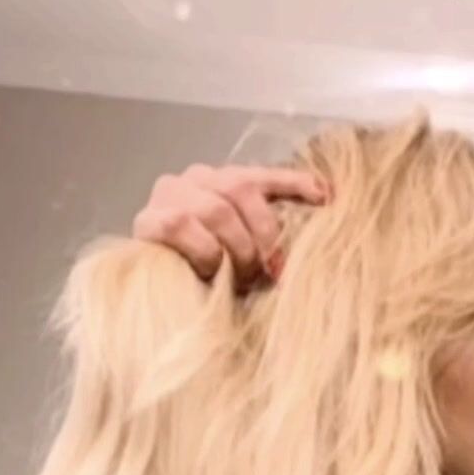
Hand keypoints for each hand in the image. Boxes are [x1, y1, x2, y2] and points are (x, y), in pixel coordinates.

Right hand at [131, 162, 328, 285]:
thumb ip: (267, 241)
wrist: (157, 299)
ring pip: (216, 209)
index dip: (294, 183)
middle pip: (240, 189)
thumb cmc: (208, 278)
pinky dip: (204, 250)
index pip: (262, 175)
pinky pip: (182, 225)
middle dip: (261, 233)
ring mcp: (170, 194)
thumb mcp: (246, 256)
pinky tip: (211, 270)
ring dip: (235, 248)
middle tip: (269, 269)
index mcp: (223, 181)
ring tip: (240, 277)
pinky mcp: (148, 219)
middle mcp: (197, 178)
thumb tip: (306, 239)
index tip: (325, 197)